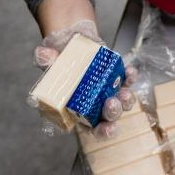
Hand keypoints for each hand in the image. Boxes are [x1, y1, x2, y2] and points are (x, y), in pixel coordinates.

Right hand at [33, 19, 137, 137]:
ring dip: (126, 100)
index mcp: (79, 110)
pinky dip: (130, 77)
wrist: (68, 42)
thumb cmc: (56, 59)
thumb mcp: (47, 59)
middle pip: (110, 116)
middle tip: (111, 103)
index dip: (103, 132)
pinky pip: (127, 81)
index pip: (94, 129)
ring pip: (123, 102)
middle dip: (113, 112)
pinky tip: (129, 72)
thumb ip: (44, 60)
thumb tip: (45, 56)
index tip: (108, 129)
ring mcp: (109, 92)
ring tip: (123, 93)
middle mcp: (97, 105)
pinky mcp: (117, 77)